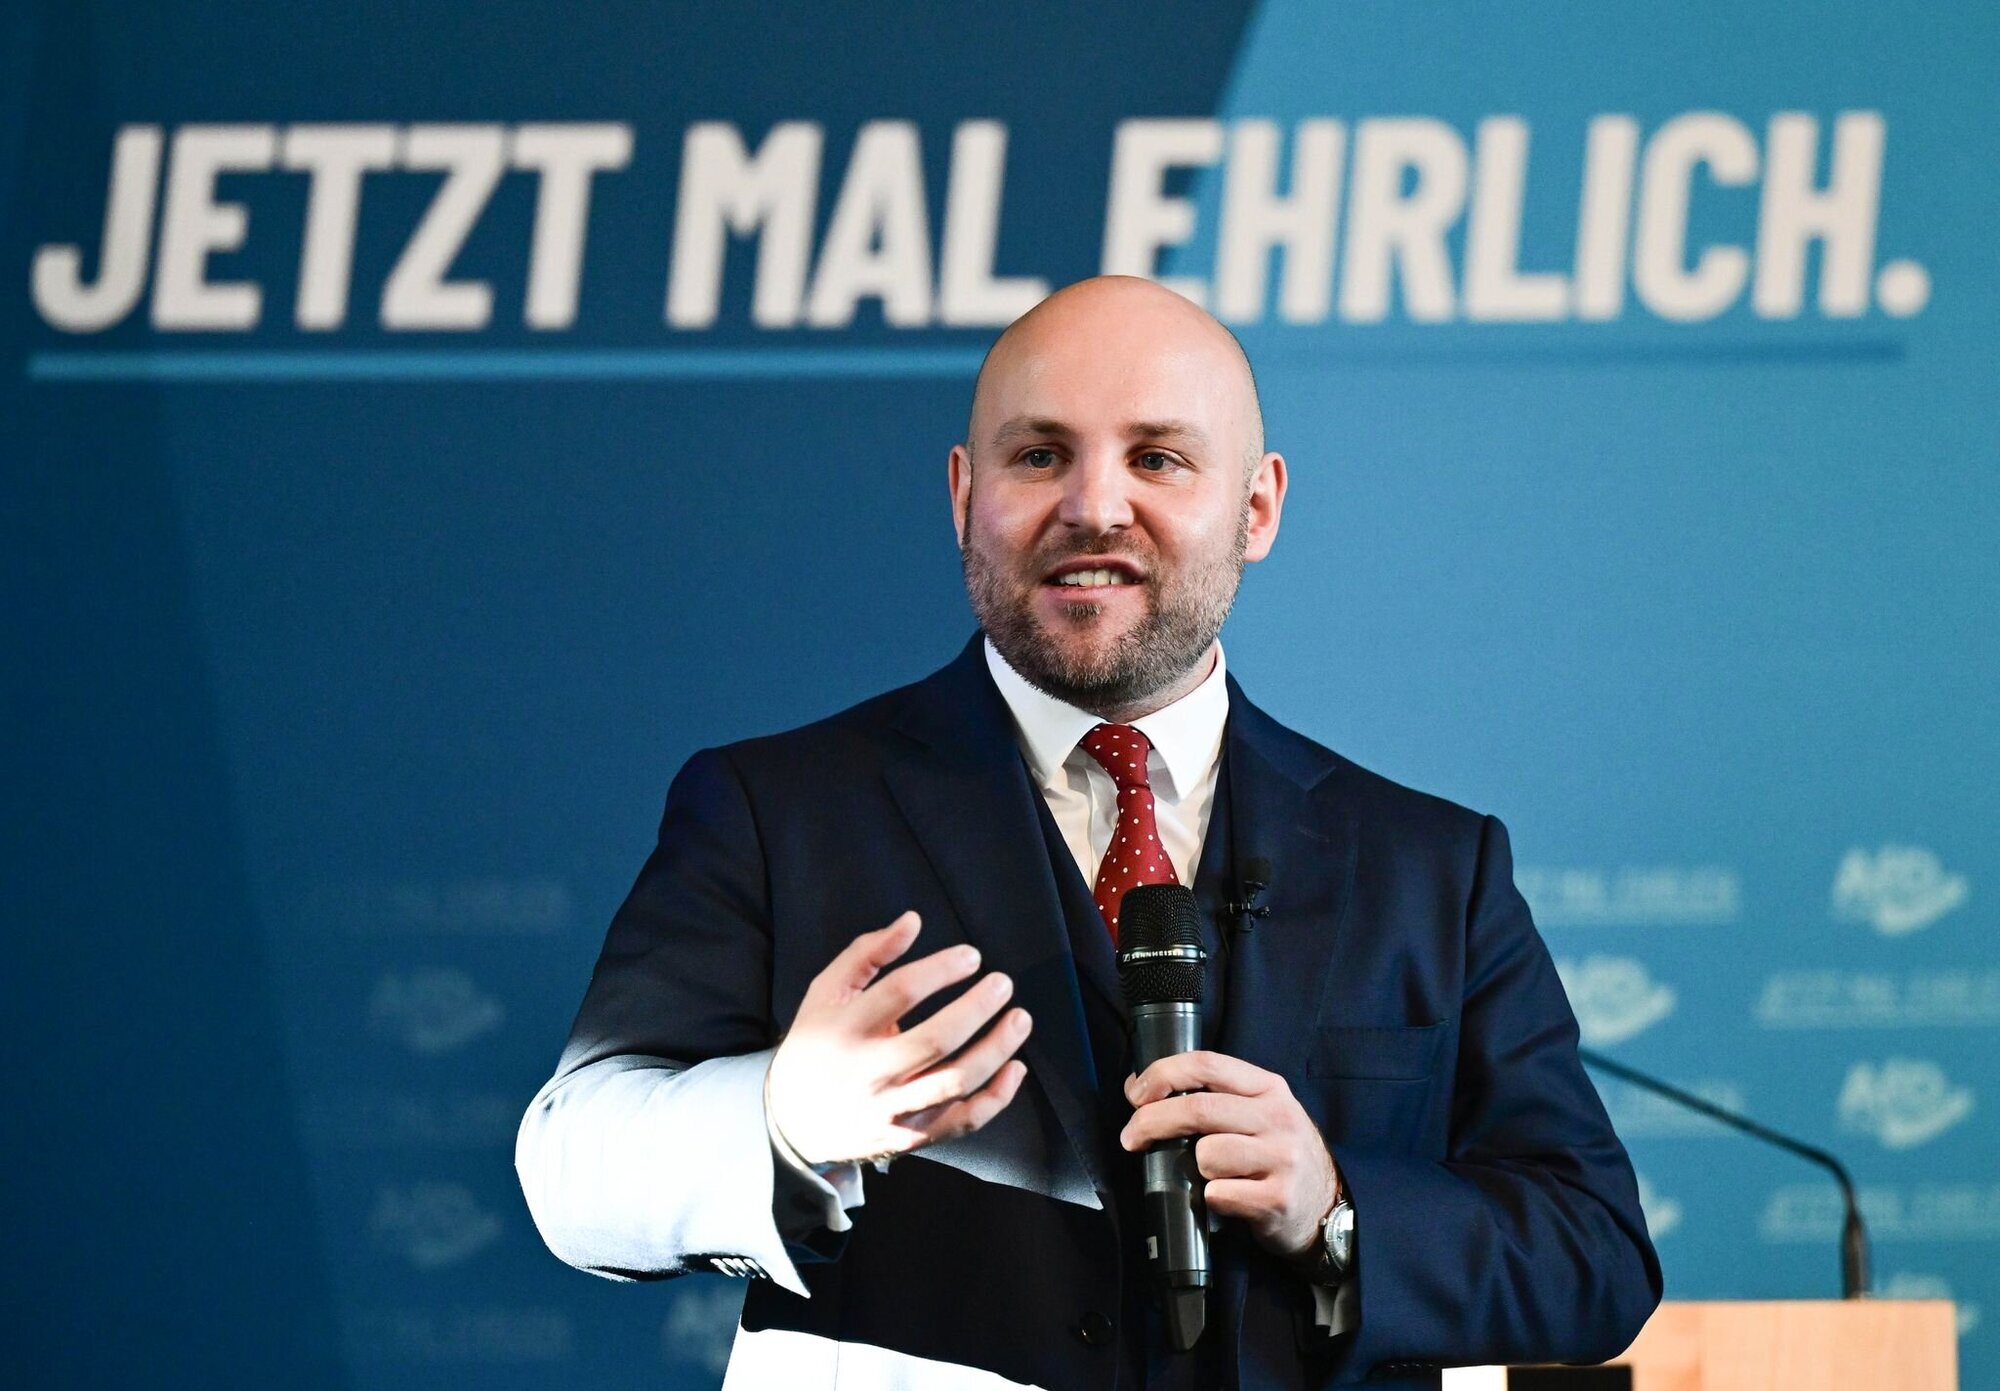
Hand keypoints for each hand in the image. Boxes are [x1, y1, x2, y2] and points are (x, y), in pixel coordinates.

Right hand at [766, 912, 1031, 1165]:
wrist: (793, 1121)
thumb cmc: (818, 1042)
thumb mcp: (827, 991)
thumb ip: (868, 953)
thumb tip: (913, 920)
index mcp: (846, 1028)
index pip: (900, 992)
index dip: (941, 969)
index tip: (971, 956)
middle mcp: (870, 1073)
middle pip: (936, 1040)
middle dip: (977, 1008)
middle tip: (1004, 983)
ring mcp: (891, 1110)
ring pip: (955, 1082)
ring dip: (996, 1049)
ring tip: (1020, 1019)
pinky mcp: (909, 1138)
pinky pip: (962, 1122)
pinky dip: (996, 1098)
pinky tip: (1015, 1068)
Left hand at [1120, 1051, 1339, 1260]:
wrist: (1326, 1205)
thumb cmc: (1277, 1154)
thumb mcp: (1256, 1112)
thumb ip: (1209, 1095)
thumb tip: (1137, 1088)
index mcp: (1268, 1088)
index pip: (1207, 1064)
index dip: (1163, 1074)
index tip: (1136, 1094)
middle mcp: (1278, 1118)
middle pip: (1198, 1109)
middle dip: (1152, 1122)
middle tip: (1131, 1137)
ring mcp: (1281, 1158)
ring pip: (1206, 1155)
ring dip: (1196, 1168)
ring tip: (1215, 1175)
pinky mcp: (1278, 1199)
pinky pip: (1218, 1194)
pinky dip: (1212, 1199)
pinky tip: (1229, 1198)